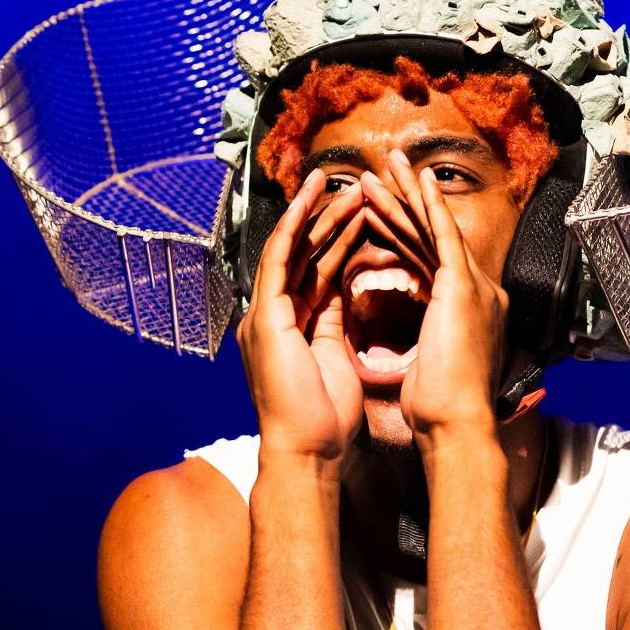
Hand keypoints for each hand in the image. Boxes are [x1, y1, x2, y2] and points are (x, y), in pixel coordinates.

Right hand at [235, 169, 366, 463]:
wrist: (307, 448)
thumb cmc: (326, 418)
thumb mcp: (335, 359)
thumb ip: (334, 325)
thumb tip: (345, 299)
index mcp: (292, 326)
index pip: (316, 271)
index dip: (339, 241)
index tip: (365, 216)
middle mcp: (273, 314)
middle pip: (303, 254)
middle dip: (328, 218)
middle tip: (356, 187)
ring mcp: (265, 312)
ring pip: (291, 247)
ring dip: (314, 211)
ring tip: (339, 181)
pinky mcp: (266, 314)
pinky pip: (281, 256)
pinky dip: (296, 224)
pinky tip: (314, 198)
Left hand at [359, 150, 509, 445]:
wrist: (454, 425)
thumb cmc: (438, 410)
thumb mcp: (429, 366)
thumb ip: (427, 344)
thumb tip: (417, 346)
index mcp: (467, 310)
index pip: (428, 259)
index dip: (403, 232)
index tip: (380, 211)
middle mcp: (478, 291)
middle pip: (432, 236)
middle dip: (406, 202)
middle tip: (385, 170)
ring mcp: (475, 286)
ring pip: (434, 229)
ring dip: (408, 195)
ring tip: (386, 166)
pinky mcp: (463, 287)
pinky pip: (443, 235)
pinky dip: (430, 206)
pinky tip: (417, 180)